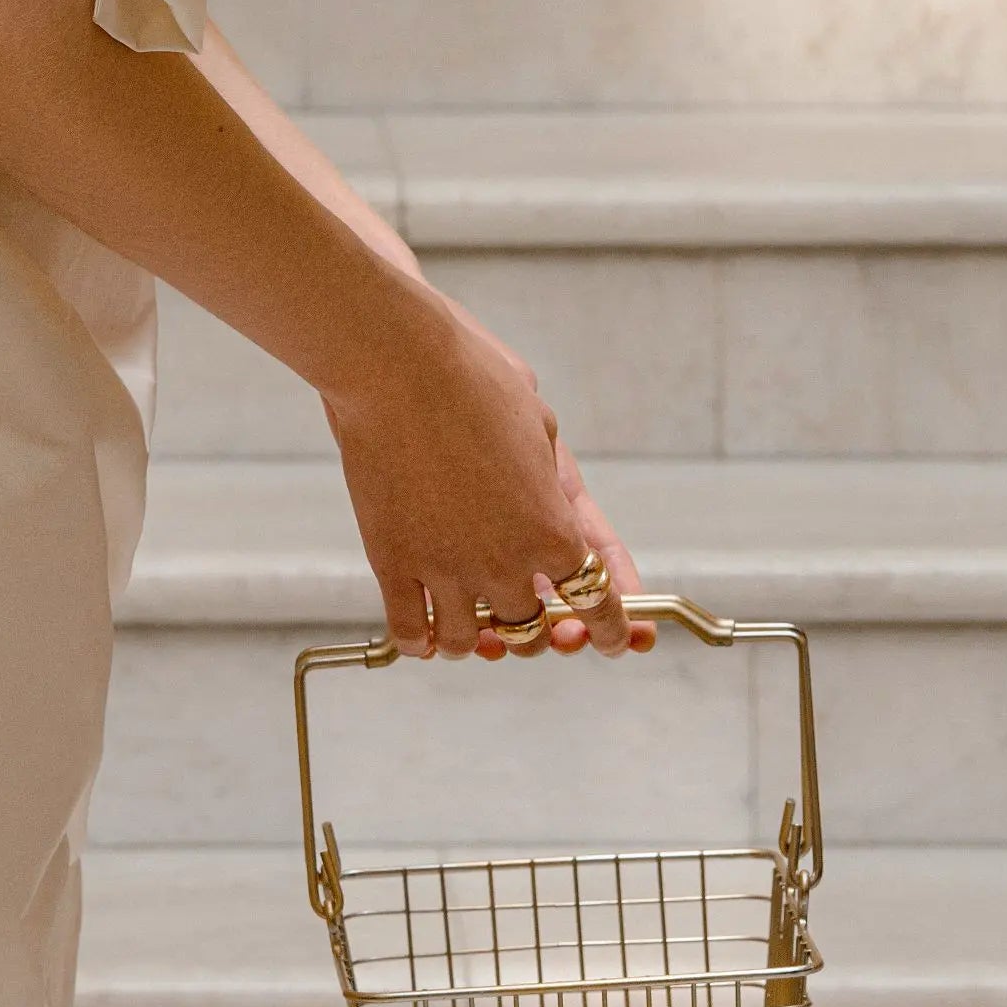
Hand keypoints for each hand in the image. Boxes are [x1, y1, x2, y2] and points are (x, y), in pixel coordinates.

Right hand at [321, 283, 641, 661]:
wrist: (396, 362)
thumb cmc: (473, 377)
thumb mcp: (540, 426)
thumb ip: (555, 481)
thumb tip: (555, 506)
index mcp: (554, 529)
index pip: (598, 603)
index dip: (611, 630)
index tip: (614, 640)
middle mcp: (506, 563)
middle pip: (532, 631)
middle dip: (537, 628)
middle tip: (525, 616)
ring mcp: (447, 569)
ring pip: (470, 644)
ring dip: (476, 638)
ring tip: (468, 622)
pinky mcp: (393, 565)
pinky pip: (411, 634)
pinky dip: (421, 641)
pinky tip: (425, 631)